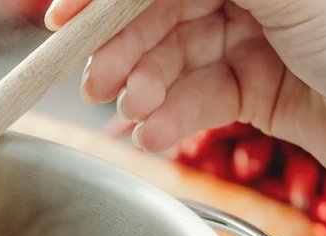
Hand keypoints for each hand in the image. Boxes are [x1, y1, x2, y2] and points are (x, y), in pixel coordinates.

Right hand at [45, 0, 325, 181]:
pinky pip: (201, 98)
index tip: (64, 20)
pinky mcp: (262, 89)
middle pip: (165, 10)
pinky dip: (173, 118)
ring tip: (130, 114)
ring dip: (146, 88)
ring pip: (178, 57)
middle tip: (95, 84)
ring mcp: (261, 37)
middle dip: (125, 48)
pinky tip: (155, 134)